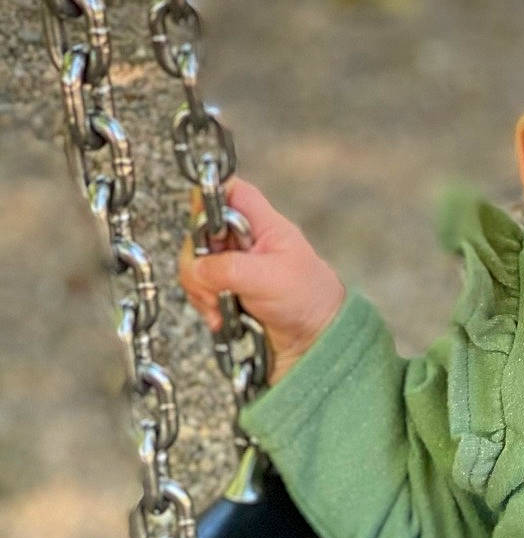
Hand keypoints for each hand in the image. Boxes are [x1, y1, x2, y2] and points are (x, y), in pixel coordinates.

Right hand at [178, 177, 346, 382]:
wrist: (315, 345)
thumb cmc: (307, 303)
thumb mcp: (266, 278)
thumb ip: (225, 268)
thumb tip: (194, 269)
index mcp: (264, 226)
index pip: (230, 191)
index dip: (210, 197)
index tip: (200, 219)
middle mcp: (246, 242)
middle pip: (201, 230)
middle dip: (199, 261)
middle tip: (215, 286)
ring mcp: (234, 267)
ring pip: (195, 263)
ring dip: (201, 289)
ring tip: (222, 310)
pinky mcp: (226, 292)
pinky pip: (199, 289)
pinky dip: (204, 305)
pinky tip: (222, 319)